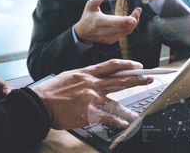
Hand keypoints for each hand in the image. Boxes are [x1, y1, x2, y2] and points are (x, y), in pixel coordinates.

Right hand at [33, 59, 152, 129]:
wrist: (40, 102)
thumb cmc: (52, 90)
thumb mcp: (69, 76)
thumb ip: (84, 76)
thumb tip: (94, 76)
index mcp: (87, 73)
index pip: (112, 65)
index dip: (127, 64)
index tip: (138, 65)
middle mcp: (92, 84)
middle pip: (120, 80)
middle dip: (137, 79)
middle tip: (149, 78)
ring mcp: (92, 98)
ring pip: (117, 101)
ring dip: (129, 108)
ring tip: (137, 113)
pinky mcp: (89, 113)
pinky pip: (107, 117)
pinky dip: (117, 122)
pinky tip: (123, 124)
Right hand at [74, 0, 141, 43]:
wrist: (82, 34)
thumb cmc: (87, 18)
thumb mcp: (89, 6)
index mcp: (99, 22)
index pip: (115, 22)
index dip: (126, 20)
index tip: (134, 15)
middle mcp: (104, 31)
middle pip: (123, 27)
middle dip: (134, 19)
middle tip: (138, 11)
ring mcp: (108, 37)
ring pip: (125, 32)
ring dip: (133, 24)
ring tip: (136, 14)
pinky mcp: (111, 40)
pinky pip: (124, 34)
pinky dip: (129, 28)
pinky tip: (131, 21)